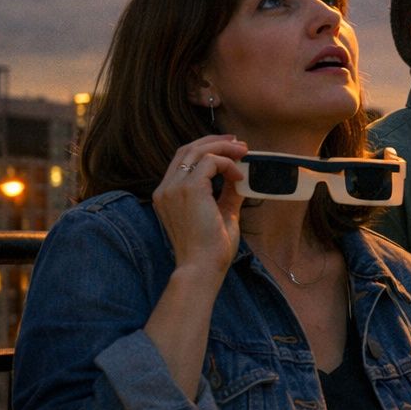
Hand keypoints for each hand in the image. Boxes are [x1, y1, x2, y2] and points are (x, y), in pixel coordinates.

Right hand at [152, 135, 247, 293]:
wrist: (202, 267)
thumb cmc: (211, 248)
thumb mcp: (221, 213)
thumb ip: (227, 193)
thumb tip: (240, 176)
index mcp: (167, 195)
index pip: (182, 160)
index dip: (206, 148)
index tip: (230, 149)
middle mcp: (165, 189)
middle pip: (187, 149)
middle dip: (215, 142)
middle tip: (240, 143)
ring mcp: (174, 188)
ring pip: (197, 150)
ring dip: (224, 148)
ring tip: (245, 152)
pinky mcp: (189, 189)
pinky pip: (210, 162)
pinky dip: (227, 163)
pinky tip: (239, 176)